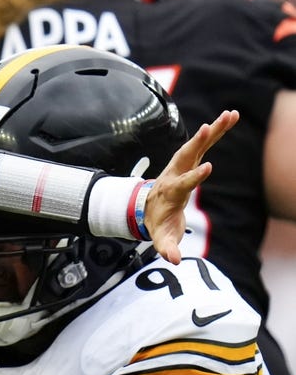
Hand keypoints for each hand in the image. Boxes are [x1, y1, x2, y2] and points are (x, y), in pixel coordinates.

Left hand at [146, 109, 238, 262]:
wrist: (144, 207)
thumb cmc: (156, 223)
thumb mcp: (160, 238)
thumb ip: (166, 248)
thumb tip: (173, 260)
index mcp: (169, 193)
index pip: (182, 183)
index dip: (194, 177)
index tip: (208, 167)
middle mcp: (173, 175)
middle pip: (185, 157)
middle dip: (197, 143)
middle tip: (209, 127)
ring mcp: (180, 166)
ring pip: (196, 145)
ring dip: (213, 129)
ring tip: (231, 114)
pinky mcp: (188, 160)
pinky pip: (203, 143)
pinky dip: (216, 130)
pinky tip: (231, 116)